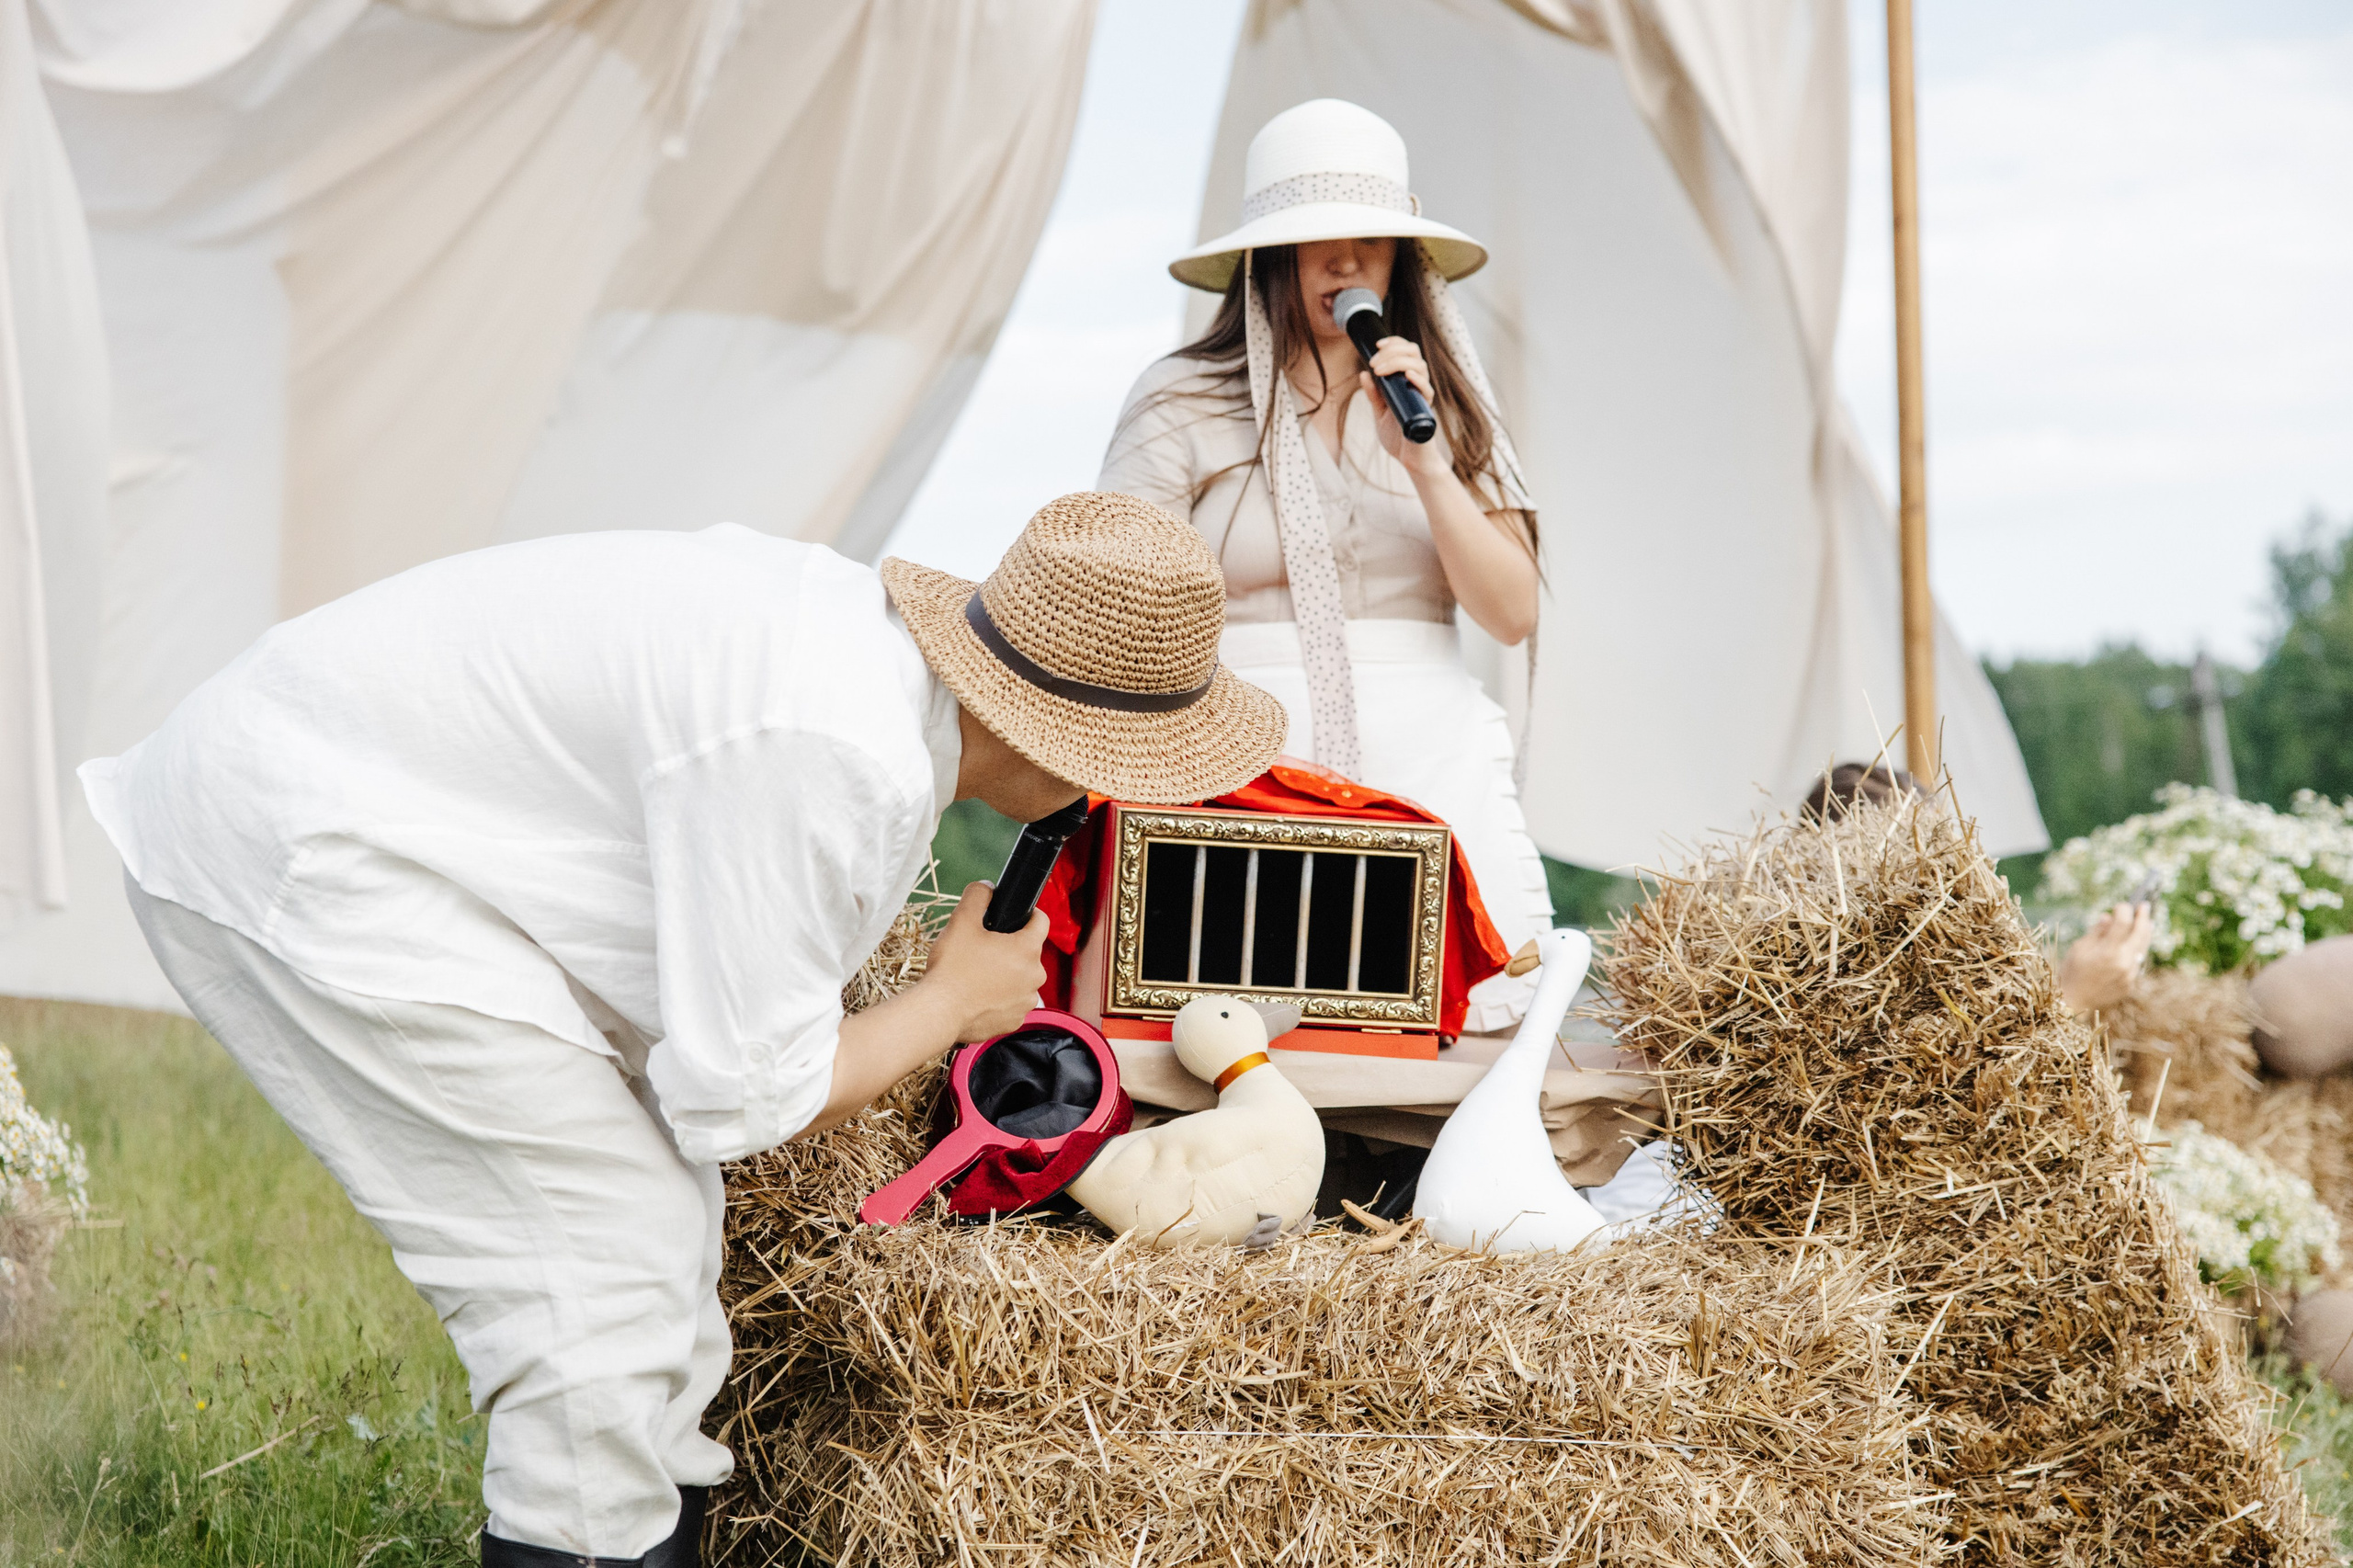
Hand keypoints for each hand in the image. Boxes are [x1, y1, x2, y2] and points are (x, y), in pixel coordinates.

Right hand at [918, 881, 1048, 1041]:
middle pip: (1028, 952)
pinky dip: (999, 998)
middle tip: (983, 949)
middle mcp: (1035, 976)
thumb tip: (986, 888)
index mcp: (1027, 949)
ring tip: (977, 976)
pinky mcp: (1015, 1021)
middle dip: (1009, 948)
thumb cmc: (952, 968)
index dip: (1029, 914)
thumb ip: (977, 896)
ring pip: (1020, 979)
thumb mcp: (961, 922)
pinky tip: (977, 996)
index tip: (1015, 916)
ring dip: (1005, 975)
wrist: (940, 1013)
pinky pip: (1011, 1002)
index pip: (1041, 921)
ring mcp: (1026, 1001)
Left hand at [1358, 336, 1446, 475]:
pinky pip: (1427, 391)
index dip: (1394, 343)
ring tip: (1380, 370)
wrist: (1409, 459)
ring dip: (1398, 362)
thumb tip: (1363, 374)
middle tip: (1374, 362)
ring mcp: (1422, 396)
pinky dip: (1418, 380)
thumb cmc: (1397, 436)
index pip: (1406, 352)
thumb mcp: (1379, 412)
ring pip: (1420, 366)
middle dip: (1392, 351)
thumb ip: (1374, 394)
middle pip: (1413, 353)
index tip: (1377, 344)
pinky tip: (1407, 375)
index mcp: (1407, 382)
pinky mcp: (1426, 410)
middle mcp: (1417, 385)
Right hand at [2057, 901, 2154, 1013]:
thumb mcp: (2079, 948)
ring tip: (2147, 921)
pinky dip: (2138, 948)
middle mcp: (2122, 962)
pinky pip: (2138, 961)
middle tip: (2144, 906)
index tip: (2120, 905)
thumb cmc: (2071, 972)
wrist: (2072, 1002)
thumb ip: (2098, 932)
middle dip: (2142, 917)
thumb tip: (2109, 917)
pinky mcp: (2131, 983)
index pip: (2123, 923)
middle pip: (2140, 934)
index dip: (2123, 910)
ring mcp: (2129, 974)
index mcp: (2107, 952)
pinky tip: (2136, 942)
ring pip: (2143, 948)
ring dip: (2146, 932)